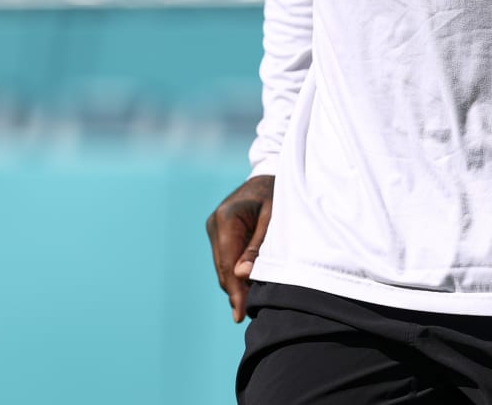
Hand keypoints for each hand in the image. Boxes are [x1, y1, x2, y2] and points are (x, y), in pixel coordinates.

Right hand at [205, 174, 273, 322]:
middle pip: (223, 268)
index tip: (240, 314)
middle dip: (235, 292)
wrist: (268, 176)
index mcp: (226, 218)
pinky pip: (225, 259)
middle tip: (248, 316)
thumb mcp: (274, 218)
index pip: (228, 263)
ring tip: (249, 306)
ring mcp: (214, 228)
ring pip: (223, 266)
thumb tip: (243, 275)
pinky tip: (247, 287)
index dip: (235, 291)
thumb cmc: (276, 194)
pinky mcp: (218, 232)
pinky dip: (235, 273)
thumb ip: (258, 246)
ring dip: (235, 284)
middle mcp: (214, 224)